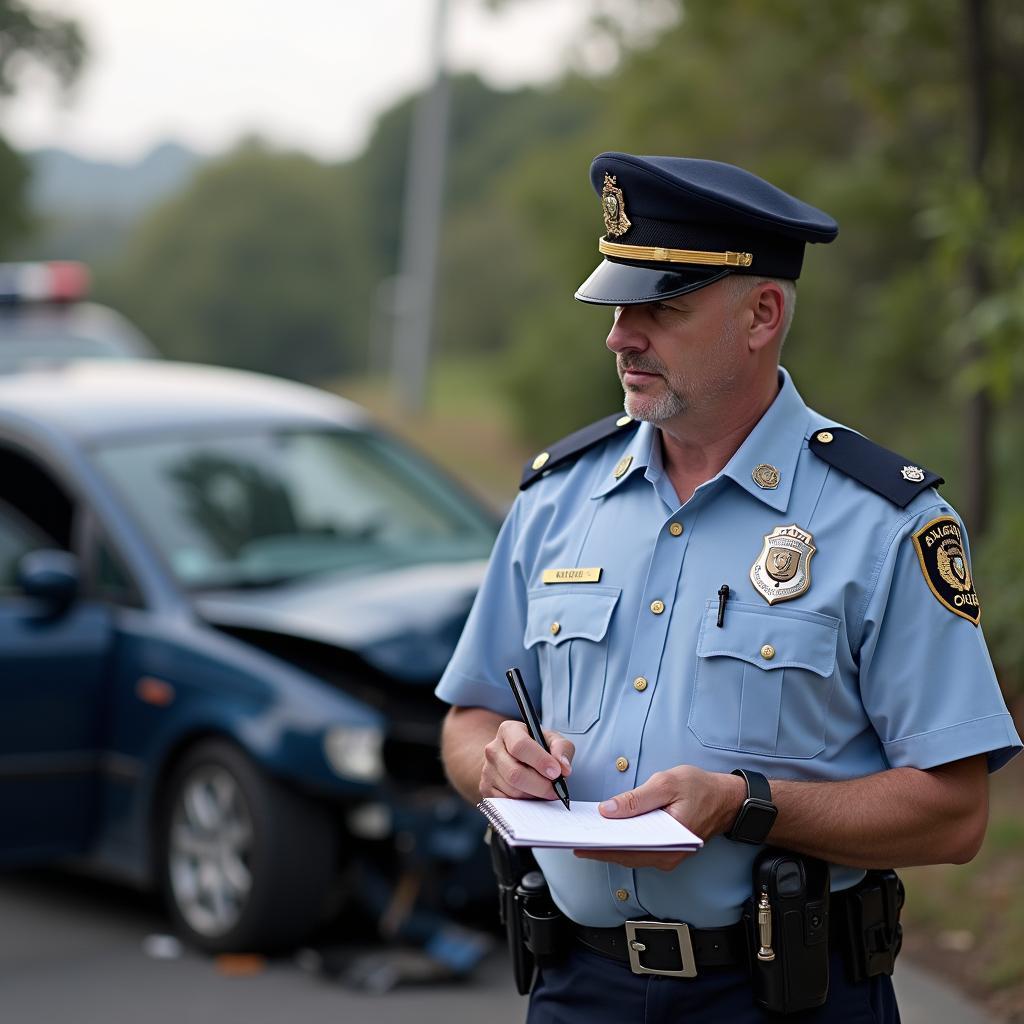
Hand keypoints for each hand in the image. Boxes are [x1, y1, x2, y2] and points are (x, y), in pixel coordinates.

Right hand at [480, 720, 573, 800]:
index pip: (521, 746)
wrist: (514, 757)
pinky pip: (507, 803)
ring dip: (534, 795)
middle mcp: (493, 749)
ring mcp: (487, 770)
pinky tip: (532, 795)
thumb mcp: (552, 740)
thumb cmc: (536, 747)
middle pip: (515, 773)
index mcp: (509, 730)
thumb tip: (564, 767)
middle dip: (540, 785)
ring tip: (545, 789)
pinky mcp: (486, 789)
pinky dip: (524, 803)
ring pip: (512, 791)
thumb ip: (562, 748)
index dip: (540, 761)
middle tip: (556, 789)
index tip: (556, 772)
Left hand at [573, 765, 745, 870]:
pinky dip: (623, 843)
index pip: (626, 850)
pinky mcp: (667, 850)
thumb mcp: (666, 784)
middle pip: (626, 856)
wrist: (727, 798)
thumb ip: (636, 799)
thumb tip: (607, 811)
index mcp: (668, 841)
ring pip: (631, 855)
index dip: (600, 848)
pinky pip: (640, 850)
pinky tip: (609, 831)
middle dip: (599, 848)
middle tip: (575, 839)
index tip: (579, 844)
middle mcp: (667, 856)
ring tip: (586, 834)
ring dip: (609, 846)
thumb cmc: (700, 788)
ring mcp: (667, 856)